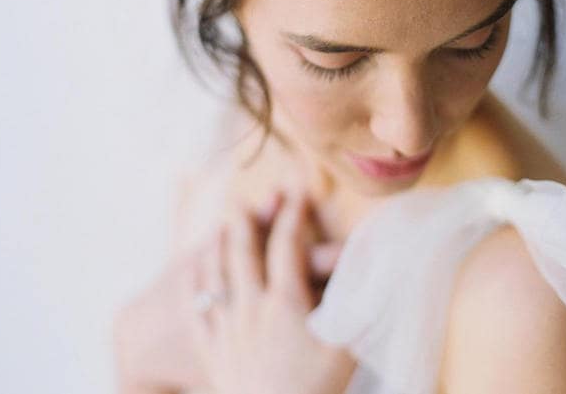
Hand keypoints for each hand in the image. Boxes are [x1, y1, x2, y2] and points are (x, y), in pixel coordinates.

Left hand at [112, 191, 348, 393]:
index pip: (287, 245)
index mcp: (284, 304)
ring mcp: (226, 331)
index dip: (293, 215)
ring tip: (223, 225)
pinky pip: (196, 307)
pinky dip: (195, 281)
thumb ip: (354, 306)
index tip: (298, 191)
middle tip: (250, 198)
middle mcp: (250, 309)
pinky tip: (195, 270)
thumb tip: (370, 270)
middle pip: (243, 251)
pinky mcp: (211, 354)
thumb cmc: (314, 392)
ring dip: (219, 244)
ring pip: (215, 274)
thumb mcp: (345, 350)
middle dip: (248, 220)